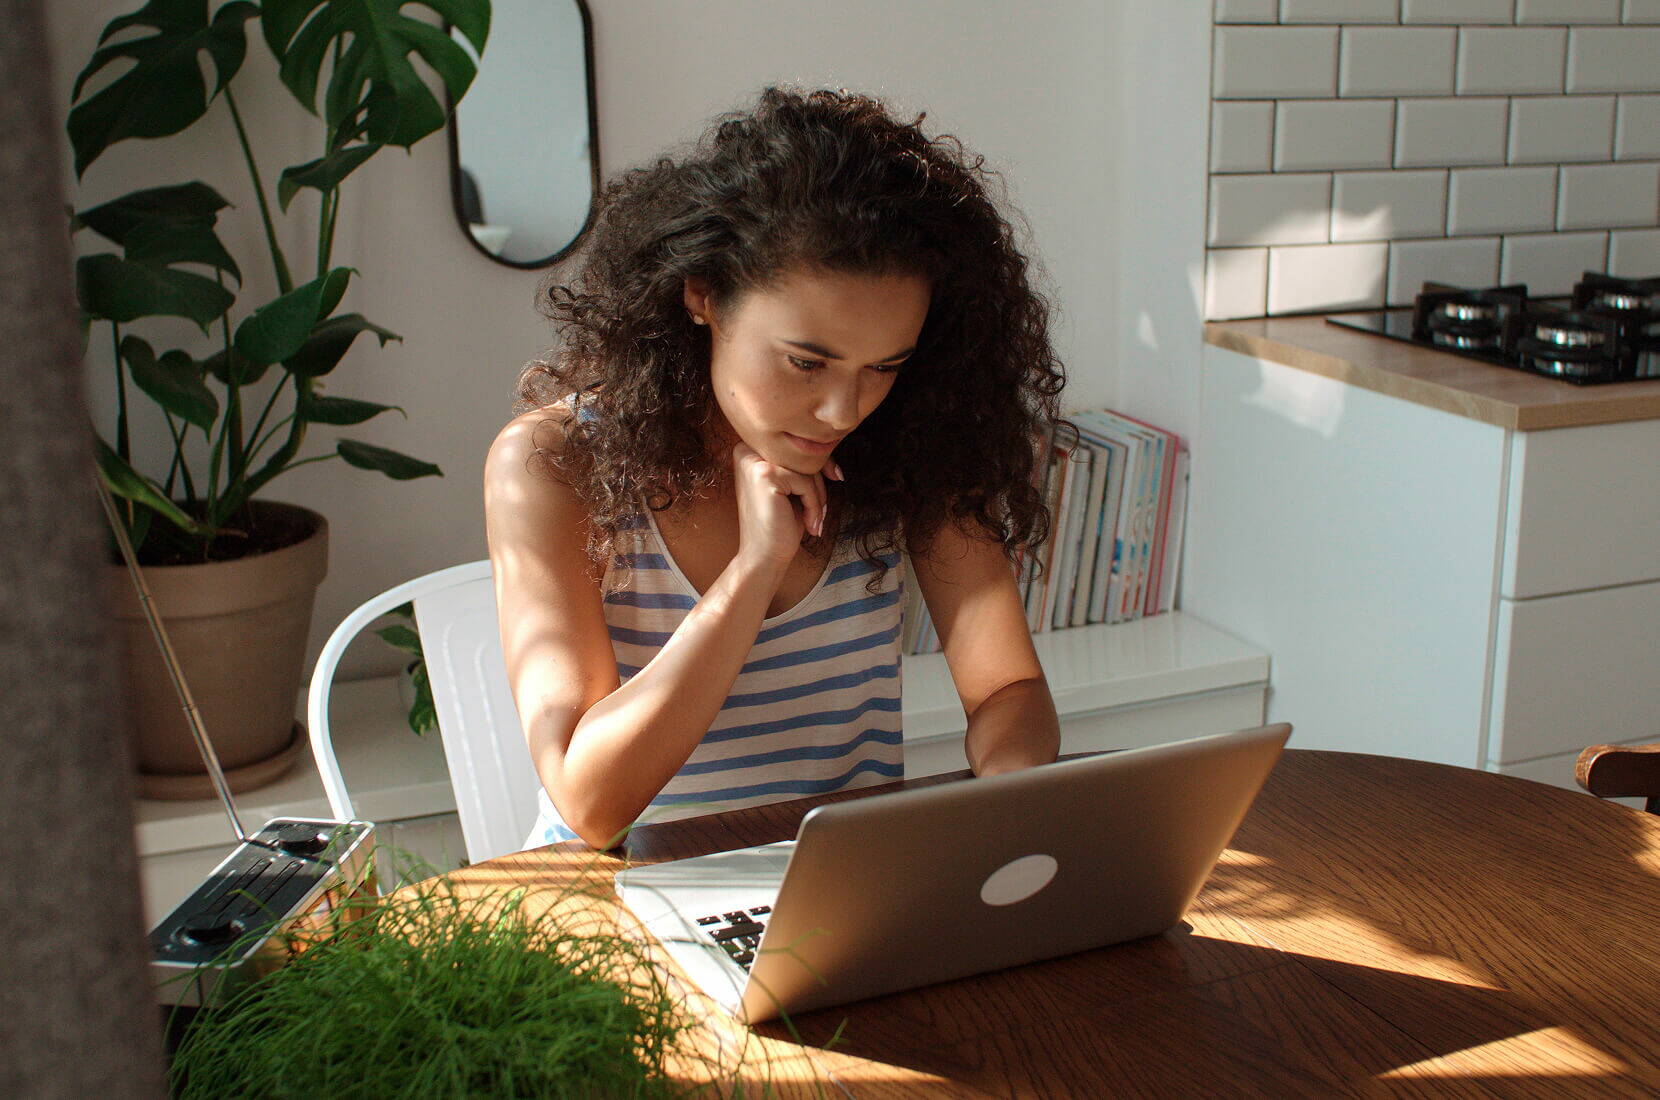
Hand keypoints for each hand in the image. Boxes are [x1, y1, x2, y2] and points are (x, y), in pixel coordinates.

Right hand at [731, 442, 828, 572]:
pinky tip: (809, 523)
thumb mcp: (792, 486)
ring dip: (818, 497)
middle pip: (802, 455)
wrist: (764, 557)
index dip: (820, 463)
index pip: (795, 447)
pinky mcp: (765, 475)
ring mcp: (753, 462)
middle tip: (821, 511)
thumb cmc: (780, 523)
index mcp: (749, 449)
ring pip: (807, 468)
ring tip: (814, 520)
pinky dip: (814, 504)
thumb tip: (829, 443)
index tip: (836, 477)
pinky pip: (805, 482)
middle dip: (820, 482)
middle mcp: (746, 450)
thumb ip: (802, 463)